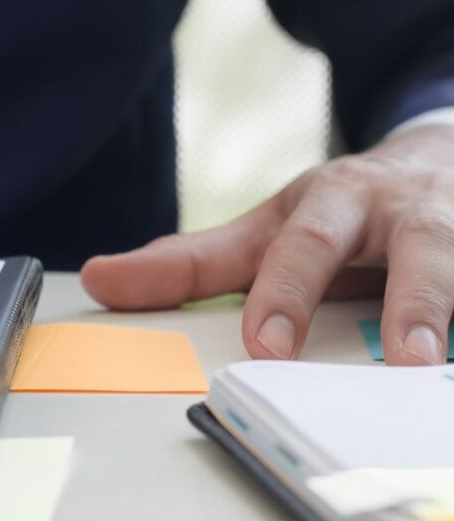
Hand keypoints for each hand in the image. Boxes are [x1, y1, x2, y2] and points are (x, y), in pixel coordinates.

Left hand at [80, 125, 453, 364]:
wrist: (441, 159)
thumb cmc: (340, 213)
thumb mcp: (268, 230)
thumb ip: (192, 262)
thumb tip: (100, 279)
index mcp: (322, 205)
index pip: (288, 248)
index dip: (277, 294)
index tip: (263, 344)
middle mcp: (384, 208)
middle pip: (373, 244)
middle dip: (345, 291)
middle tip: (305, 349)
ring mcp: (445, 223)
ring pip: (443, 254)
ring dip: (435, 302)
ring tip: (419, 360)